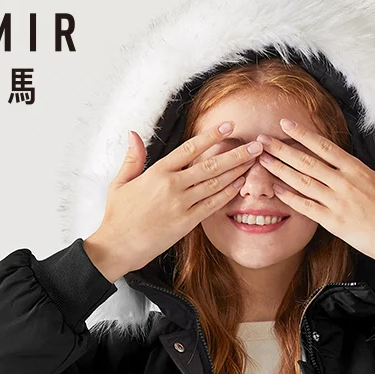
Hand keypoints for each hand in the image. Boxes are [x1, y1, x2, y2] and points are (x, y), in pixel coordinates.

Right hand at [83, 122, 262, 282]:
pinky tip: (240, 184)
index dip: (211, 136)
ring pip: (215, 183)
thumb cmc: (118, 215)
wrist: (118, 246)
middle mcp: (172, 185)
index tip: (229, 127)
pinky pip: (212, 205)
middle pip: (210, 165)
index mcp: (157, 172)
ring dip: (237, 171)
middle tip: (256, 144)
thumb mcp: (120, 182)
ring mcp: (181, 205)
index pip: (190, 148)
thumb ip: (132, 158)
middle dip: (236, 153)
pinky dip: (228, 193)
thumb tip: (134, 134)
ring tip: (254, 161)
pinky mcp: (186, 223)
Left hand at [255, 119, 374, 276]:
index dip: (303, 134)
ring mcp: (338, 203)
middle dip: (281, 149)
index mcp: (359, 170)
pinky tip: (276, 190)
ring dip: (280, 170)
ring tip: (262, 160)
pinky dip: (290, 198)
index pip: (325, 147)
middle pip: (307, 161)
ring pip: (303, 182)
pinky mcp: (334, 223)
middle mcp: (344, 183)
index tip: (286, 125)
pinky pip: (307, 208)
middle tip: (262, 140)